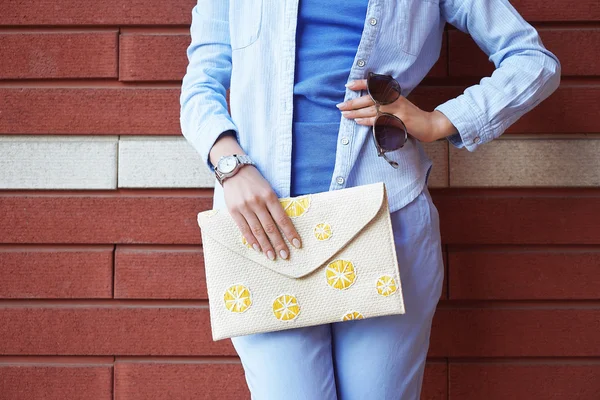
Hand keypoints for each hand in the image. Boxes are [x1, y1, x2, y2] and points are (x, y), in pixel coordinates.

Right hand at [222, 165, 301, 260]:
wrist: (234, 171)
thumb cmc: (255, 182)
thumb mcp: (268, 189)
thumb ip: (274, 205)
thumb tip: (284, 225)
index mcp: (269, 196)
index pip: (282, 218)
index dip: (290, 232)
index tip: (297, 244)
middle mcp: (257, 202)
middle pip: (270, 227)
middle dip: (279, 243)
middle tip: (285, 255)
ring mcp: (244, 207)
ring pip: (257, 230)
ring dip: (265, 245)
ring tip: (272, 256)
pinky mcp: (233, 211)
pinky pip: (244, 229)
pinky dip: (251, 240)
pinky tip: (257, 248)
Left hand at [336, 79, 456, 142]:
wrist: (429, 125)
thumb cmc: (410, 115)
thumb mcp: (398, 103)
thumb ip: (385, 100)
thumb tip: (364, 101)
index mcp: (394, 93)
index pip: (375, 85)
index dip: (361, 84)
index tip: (348, 85)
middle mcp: (395, 99)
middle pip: (370, 99)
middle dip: (353, 102)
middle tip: (340, 105)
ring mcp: (398, 111)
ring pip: (373, 110)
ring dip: (357, 112)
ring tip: (345, 114)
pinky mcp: (399, 121)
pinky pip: (380, 121)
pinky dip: (368, 121)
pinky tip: (359, 121)